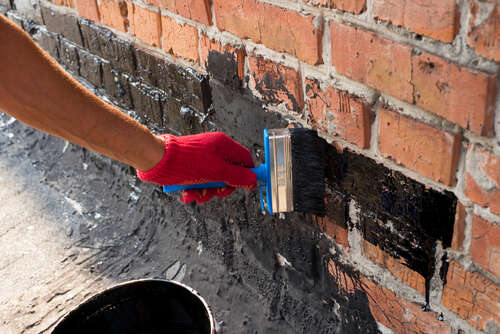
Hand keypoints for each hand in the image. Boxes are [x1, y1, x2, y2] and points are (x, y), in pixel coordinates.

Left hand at [136, 132, 255, 202]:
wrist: (156, 160)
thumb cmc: (185, 162)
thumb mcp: (217, 172)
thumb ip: (237, 176)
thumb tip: (253, 180)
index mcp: (223, 145)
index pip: (245, 159)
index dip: (247, 175)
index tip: (247, 187)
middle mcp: (213, 150)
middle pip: (229, 173)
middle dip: (222, 188)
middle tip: (216, 193)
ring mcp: (201, 158)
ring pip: (213, 180)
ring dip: (206, 192)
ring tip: (196, 195)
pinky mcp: (190, 166)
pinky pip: (199, 181)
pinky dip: (195, 190)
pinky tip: (187, 193)